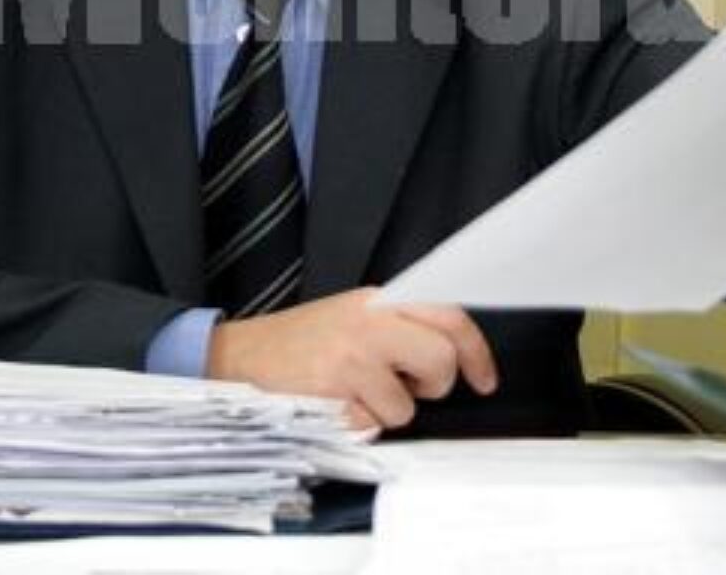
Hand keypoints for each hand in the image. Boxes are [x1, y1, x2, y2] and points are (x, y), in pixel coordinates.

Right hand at [204, 288, 497, 431]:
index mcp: (378, 300)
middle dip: (434, 384)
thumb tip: (451, 352)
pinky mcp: (333, 393)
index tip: (484, 379)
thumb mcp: (353, 315)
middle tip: (411, 385)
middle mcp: (368, 322)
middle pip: (440, 360)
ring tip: (354, 390)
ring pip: (406, 406)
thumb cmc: (302, 342)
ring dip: (385, 409)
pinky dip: (356, 424)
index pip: (448, 316)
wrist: (242, 357)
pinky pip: (371, 425)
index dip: (476, 352)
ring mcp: (351, 358)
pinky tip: (333, 404)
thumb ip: (399, 325)